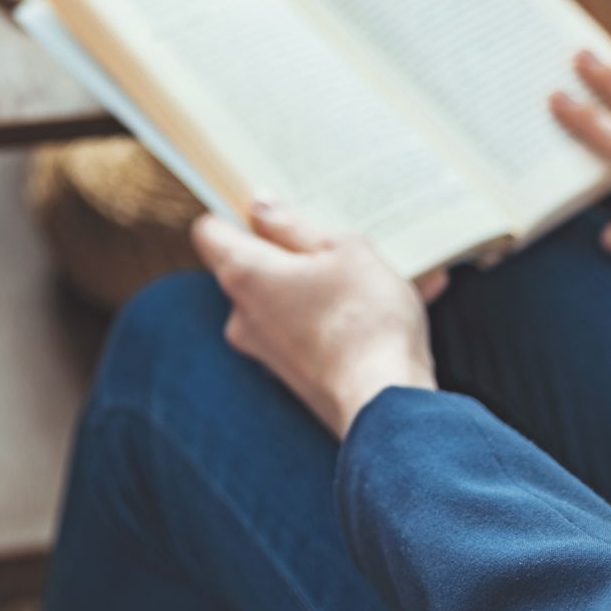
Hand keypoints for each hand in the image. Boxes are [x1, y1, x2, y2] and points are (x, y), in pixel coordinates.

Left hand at [191, 203, 440, 437]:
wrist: (388, 406)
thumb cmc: (365, 319)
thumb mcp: (343, 250)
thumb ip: (295, 225)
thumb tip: (260, 205)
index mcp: (244, 273)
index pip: (209, 230)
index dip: (232, 211)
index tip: (266, 205)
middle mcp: (242, 312)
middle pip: (251, 263)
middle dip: (289, 247)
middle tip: (330, 230)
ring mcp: (265, 347)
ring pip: (287, 296)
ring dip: (323, 279)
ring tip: (377, 264)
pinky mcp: (293, 373)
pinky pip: (310, 327)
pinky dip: (341, 312)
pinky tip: (400, 298)